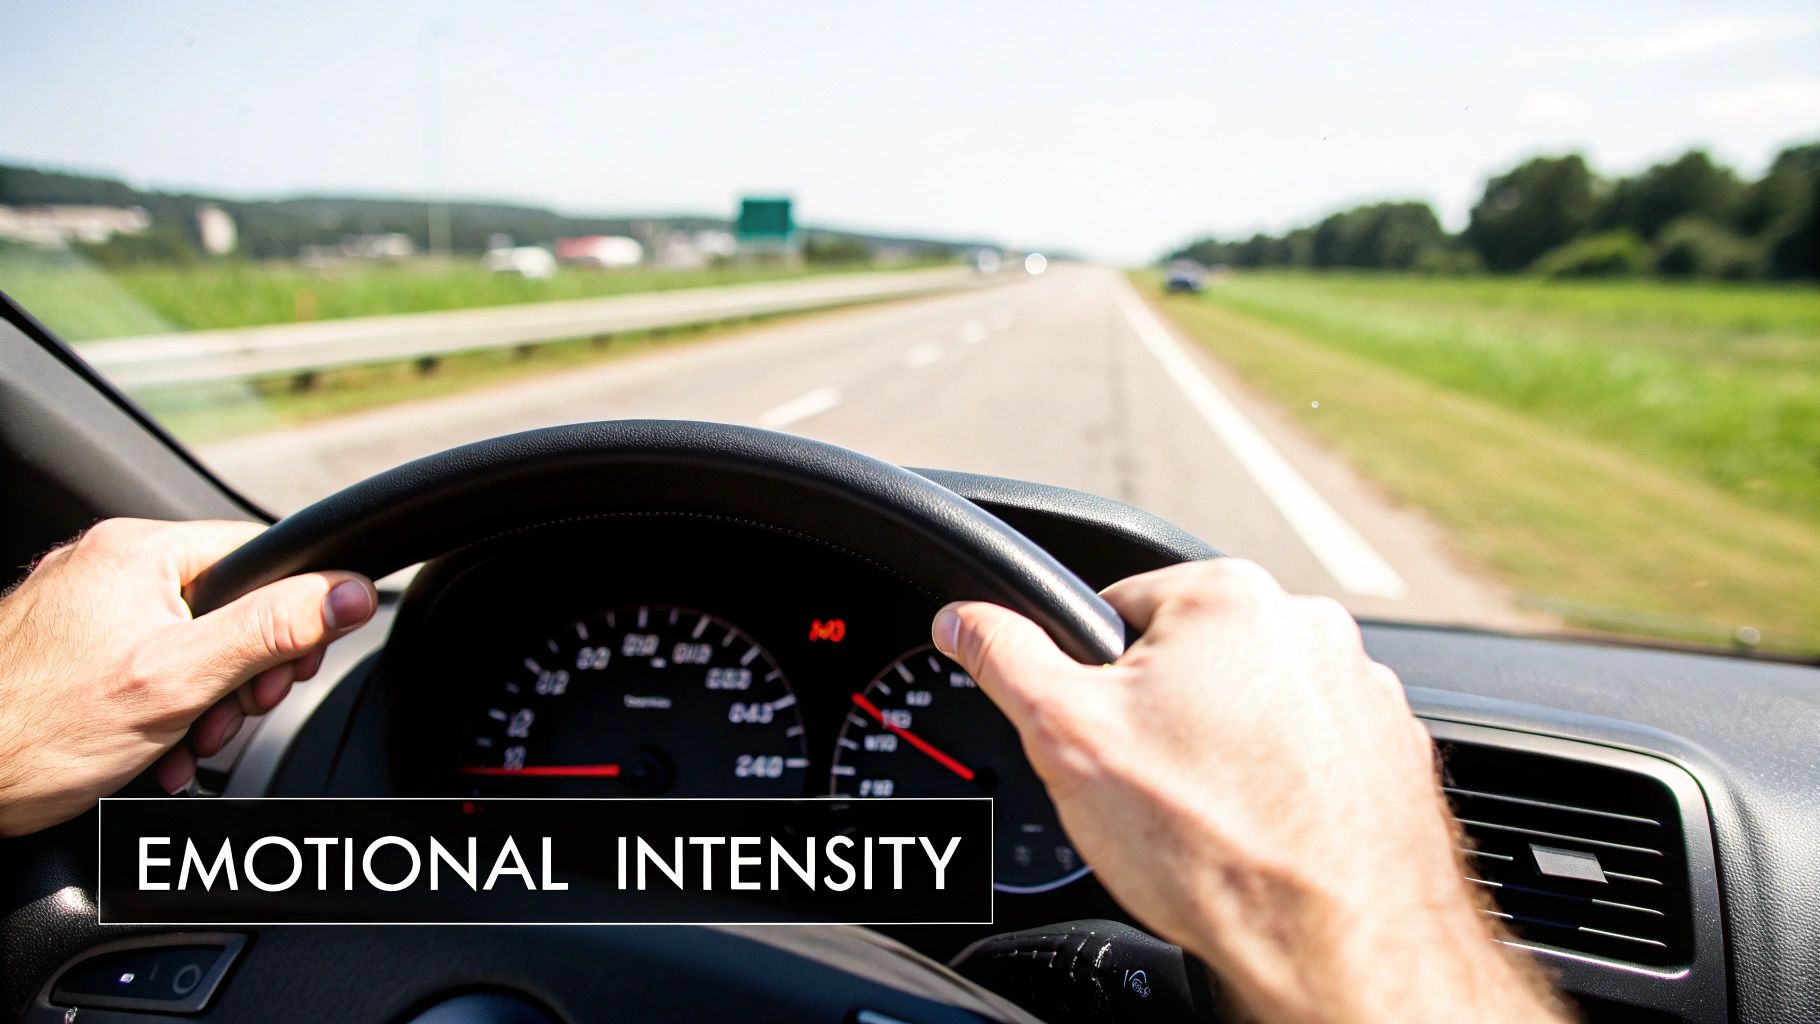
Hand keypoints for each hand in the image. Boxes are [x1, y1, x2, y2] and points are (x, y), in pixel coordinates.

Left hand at [0, 519, 375, 835]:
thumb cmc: (35, 730)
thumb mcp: (181, 679)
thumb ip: (272, 630)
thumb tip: (347, 593)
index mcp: (140, 551)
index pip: (260, 558)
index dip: (293, 616)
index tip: (292, 669)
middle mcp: (111, 565)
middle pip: (228, 606)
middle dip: (241, 674)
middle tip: (228, 718)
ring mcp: (86, 606)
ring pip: (191, 644)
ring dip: (204, 703)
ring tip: (182, 746)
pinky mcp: (70, 646)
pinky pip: (148, 665)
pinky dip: (164, 710)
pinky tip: (156, 750)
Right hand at [933, 559, 1567, 1023]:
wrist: (1335, 947)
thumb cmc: (1212, 844)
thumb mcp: (1066, 736)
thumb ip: (1006, 658)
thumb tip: (964, 620)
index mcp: (1228, 593)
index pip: (1118, 608)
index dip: (1091, 679)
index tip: (1100, 736)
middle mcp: (1309, 626)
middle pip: (1191, 658)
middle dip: (1161, 716)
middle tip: (1150, 787)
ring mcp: (1362, 688)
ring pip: (1254, 706)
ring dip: (1226, 747)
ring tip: (1210, 817)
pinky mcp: (1394, 748)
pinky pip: (1312, 750)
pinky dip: (1285, 782)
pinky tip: (1262, 831)